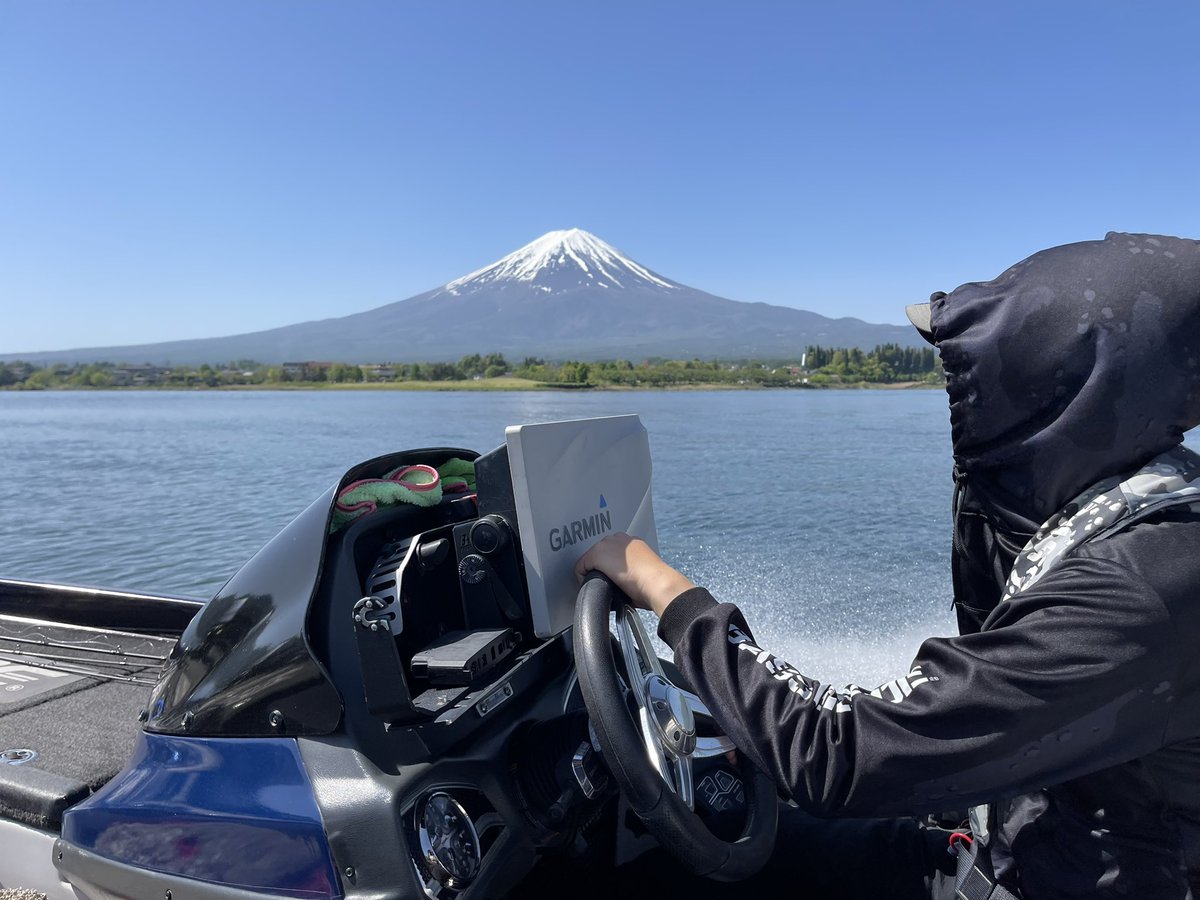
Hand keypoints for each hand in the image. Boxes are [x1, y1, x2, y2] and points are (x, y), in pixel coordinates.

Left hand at [575, 533, 694, 616]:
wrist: (657, 582)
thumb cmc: (654, 583)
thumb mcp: (644, 571)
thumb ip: (633, 570)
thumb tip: (625, 582)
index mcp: (633, 542)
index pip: (612, 552)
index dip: (609, 567)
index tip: (612, 578)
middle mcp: (619, 539)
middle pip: (599, 553)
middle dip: (600, 568)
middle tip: (605, 583)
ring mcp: (607, 544)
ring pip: (590, 559)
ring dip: (593, 571)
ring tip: (600, 585)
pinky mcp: (597, 554)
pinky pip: (581, 566)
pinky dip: (582, 577)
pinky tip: (592, 586)